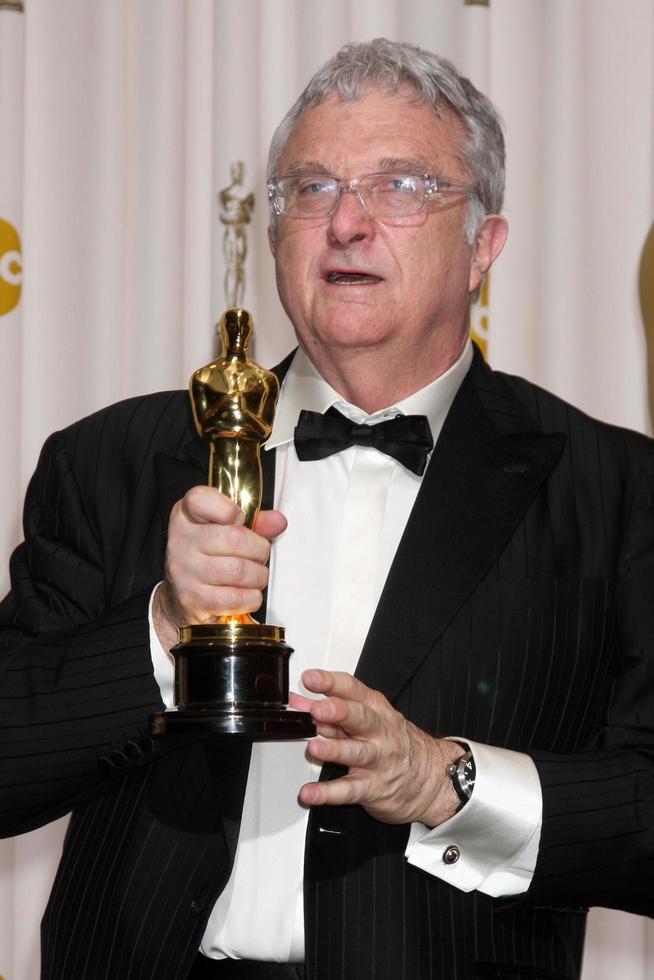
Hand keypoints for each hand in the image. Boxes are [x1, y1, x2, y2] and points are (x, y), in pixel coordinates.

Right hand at [153, 485, 286, 651]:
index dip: (227, 507)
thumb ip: (255, 522)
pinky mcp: (193, 601)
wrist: (180, 599)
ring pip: (239, 570)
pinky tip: (247, 594)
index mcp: (186, 516)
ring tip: (255, 576)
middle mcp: (180, 542)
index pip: (199, 500)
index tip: (239, 518)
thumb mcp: (227, 531)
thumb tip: (278, 522)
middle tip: (258, 556)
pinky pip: (236, 598)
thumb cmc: (209, 558)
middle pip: (234, 538)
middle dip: (259, 550)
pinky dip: (251, 597)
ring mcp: (184, 572)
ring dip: (258, 576)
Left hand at [289, 670, 461, 826]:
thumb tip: (298, 701)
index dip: (331, 683)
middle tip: (318, 710)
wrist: (432, 778)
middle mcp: (378, 733)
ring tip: (314, 749)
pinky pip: (350, 791)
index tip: (310, 679)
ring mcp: (377, 761)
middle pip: (360, 718)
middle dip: (339, 712)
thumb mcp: (368, 719)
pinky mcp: (374, 788)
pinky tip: (310, 793)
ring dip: (333, 750)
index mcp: (376, 710)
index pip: (353, 690)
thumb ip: (330, 710)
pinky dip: (328, 793)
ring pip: (356, 753)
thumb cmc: (394, 743)